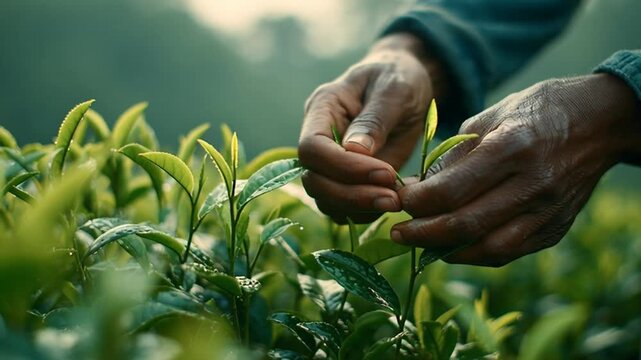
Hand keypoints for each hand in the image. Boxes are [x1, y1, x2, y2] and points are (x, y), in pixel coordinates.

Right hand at [298, 33, 443, 222]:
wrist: (407, 84)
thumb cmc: (399, 77)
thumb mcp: (395, 88)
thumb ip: (375, 118)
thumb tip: (355, 150)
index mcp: (322, 108)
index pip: (311, 148)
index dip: (343, 166)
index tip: (385, 172)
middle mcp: (320, 139)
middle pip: (314, 180)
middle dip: (351, 195)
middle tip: (393, 198)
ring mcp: (331, 163)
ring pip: (326, 200)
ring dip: (359, 208)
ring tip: (397, 201)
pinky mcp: (348, 180)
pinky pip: (345, 208)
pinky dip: (367, 213)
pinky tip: (396, 201)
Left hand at [391, 74, 640, 265]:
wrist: (599, 122)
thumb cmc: (534, 111)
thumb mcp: (488, 118)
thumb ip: (451, 157)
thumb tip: (414, 189)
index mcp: (511, 148)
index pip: (451, 190)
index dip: (416, 202)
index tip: (397, 200)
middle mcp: (533, 184)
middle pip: (466, 225)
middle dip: (422, 234)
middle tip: (397, 233)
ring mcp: (549, 211)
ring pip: (488, 248)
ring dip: (446, 251)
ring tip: (421, 243)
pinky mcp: (556, 228)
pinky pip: (509, 252)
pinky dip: (475, 254)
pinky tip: (453, 247)